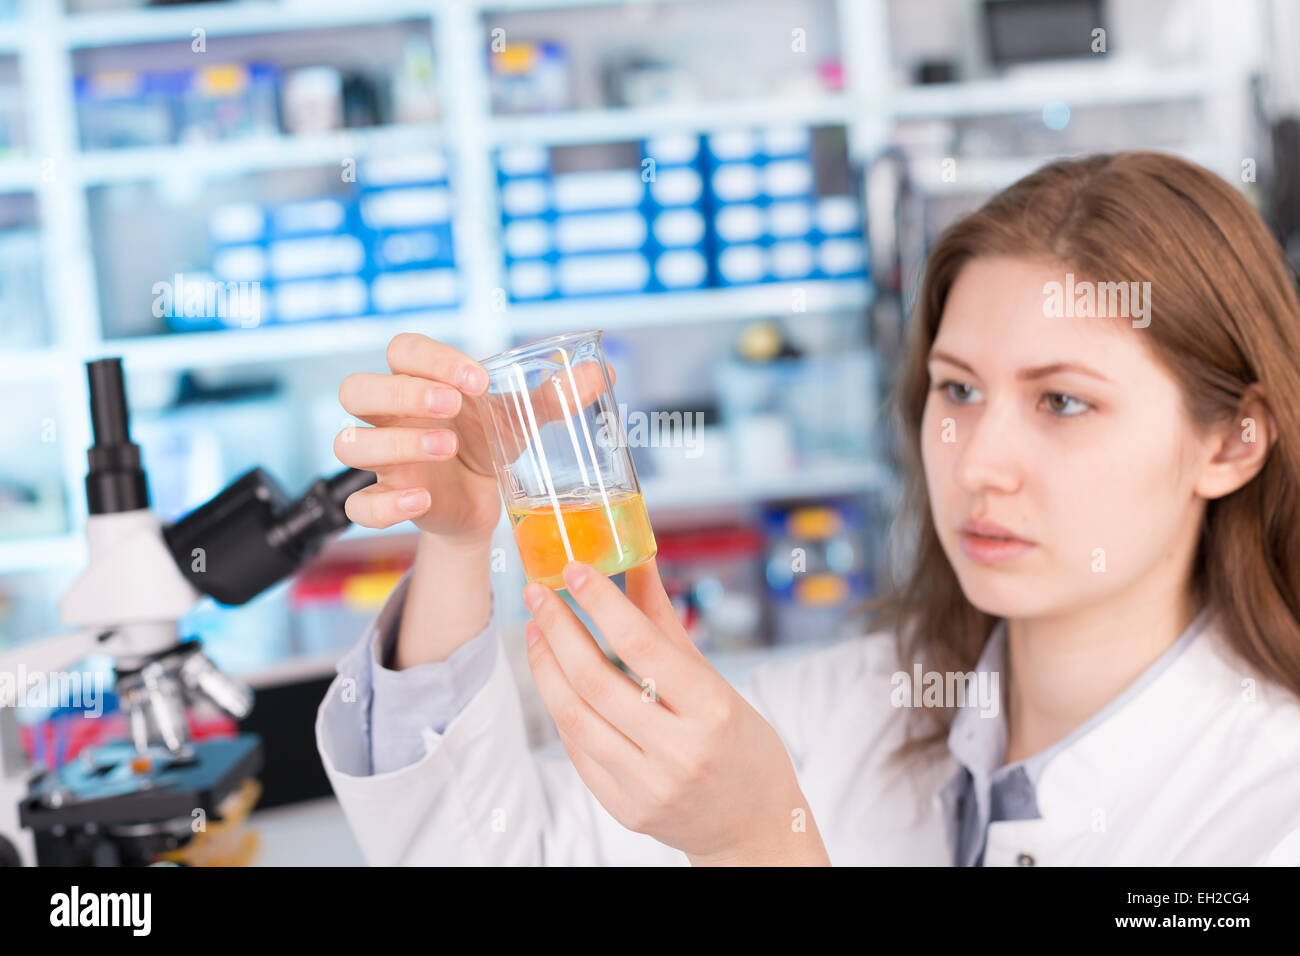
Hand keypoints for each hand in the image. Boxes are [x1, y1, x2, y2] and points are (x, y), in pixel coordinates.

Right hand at [335, 332, 615, 544]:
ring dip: (395, 443)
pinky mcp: (384, 501)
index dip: (431, 358)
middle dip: (402, 392)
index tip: (478, 379)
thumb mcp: (519, 418)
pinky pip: (357, 506)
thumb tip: (602, 372)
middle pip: (358, 388)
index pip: (402, 349)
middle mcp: (387, 416)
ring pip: (350, 443)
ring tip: (448, 448)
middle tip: (453, 406)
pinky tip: (421, 500)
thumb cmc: (489, 442)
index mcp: (417, 381)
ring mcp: (381, 461)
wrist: (486, 503)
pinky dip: (383, 504)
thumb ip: (554, 395)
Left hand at [522, 557, 829, 865]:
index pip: (643, 645)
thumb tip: (637, 561)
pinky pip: (578, 750)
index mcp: (712, 709)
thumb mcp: (715, 682)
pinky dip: (561, 708)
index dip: (602, 603)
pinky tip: (554, 679)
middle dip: (558, 629)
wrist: (752, 826)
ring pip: (575, 716)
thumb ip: (667, 625)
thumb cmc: (739, 744)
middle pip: (596, 680)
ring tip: (536, 632)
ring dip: (546, 667)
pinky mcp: (626, 810)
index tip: (574, 570)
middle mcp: (680, 750)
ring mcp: (649, 785)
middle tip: (537, 594)